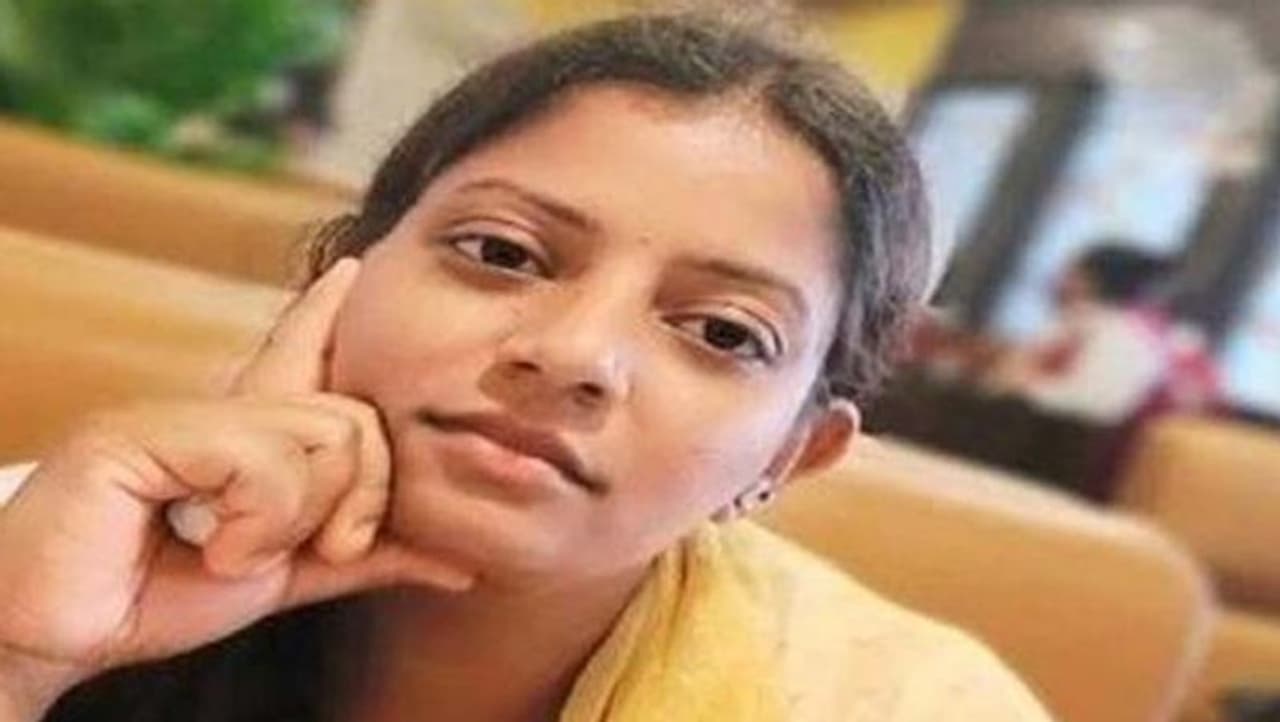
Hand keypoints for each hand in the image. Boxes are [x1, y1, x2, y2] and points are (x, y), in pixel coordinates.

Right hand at [0, 258, 472, 717]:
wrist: (48, 634)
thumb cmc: (151, 597)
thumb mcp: (281, 575)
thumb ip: (363, 558)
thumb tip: (461, 566)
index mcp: (239, 433)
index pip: (296, 354)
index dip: (325, 316)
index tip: (350, 273)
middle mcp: (212, 408)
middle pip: (352, 419)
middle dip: (357, 500)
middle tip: (313, 550)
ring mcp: (176, 413)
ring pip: (320, 439)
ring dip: (293, 523)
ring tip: (233, 554)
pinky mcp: (138, 433)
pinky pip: (259, 461)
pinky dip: (253, 525)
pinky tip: (207, 549)